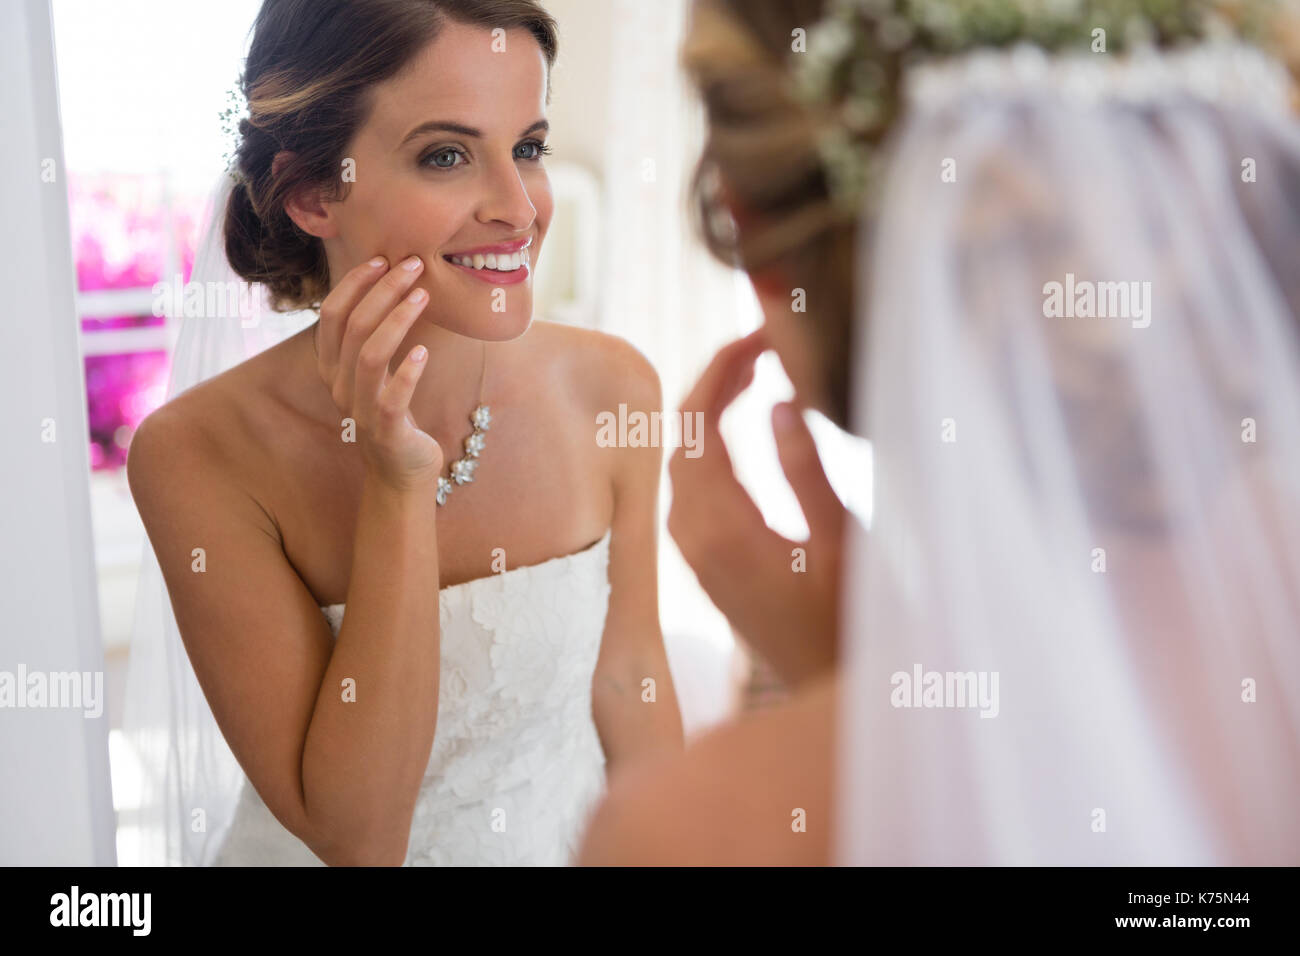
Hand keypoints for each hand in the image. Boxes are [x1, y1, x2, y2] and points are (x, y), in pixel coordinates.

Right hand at [315, 256, 442, 489]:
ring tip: (423, 296)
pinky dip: (407, 373)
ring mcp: (360, 410)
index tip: (381, 258)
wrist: (400, 472)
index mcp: (332, 368)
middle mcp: (339, 386)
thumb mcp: (376, 373)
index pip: (332, 314)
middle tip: (412, 265)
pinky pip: (392, 398)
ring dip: (397, 321)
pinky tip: (424, 352)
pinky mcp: (386, 432)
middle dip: (382, 291)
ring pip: (370, 357)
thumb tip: (393, 283)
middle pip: (353, 327)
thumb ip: (374, 337)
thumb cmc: (393, 413)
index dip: (353, 283)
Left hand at [667, 329, 845, 686]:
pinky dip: (712, 443)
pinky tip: (746, 423)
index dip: (723, 369)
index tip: (761, 335)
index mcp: (720, 527)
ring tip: (758, 369)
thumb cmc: (851, 622)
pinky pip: (692, 485)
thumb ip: (805, 470)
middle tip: (764, 343)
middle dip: (716, 380)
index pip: (697, 423)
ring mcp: (692, 550)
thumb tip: (777, 402)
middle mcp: (691, 536)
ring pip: (684, 459)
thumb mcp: (842, 541)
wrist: (829, 692)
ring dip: (712, 410)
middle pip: (682, 435)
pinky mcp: (703, 559)